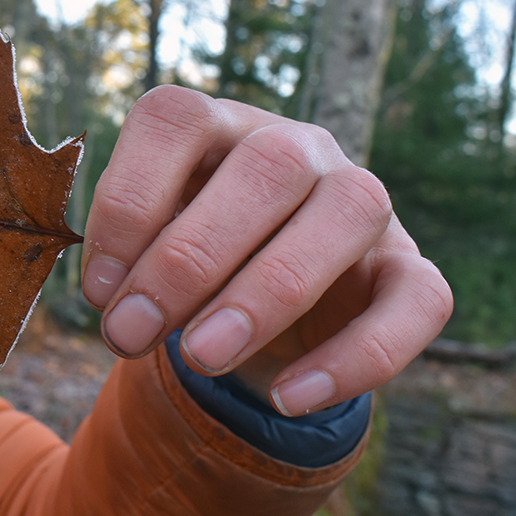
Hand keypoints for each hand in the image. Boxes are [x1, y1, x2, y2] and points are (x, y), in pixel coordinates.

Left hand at [81, 86, 452, 415]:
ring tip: (201, 358)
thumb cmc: (190, 266)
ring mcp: (363, 198)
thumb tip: (112, 297)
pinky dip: (358, 356)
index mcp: (217, 125)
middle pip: (265, 167)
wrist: (262, 310)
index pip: (176, 118)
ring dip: (267, 293)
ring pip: (347, 213)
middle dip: (186, 260)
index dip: (127, 199)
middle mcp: (297, 145)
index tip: (97, 287)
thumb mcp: (145, 254)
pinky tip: (291, 396)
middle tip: (128, 334)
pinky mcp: (409, 267)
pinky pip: (417, 299)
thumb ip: (125, 264)